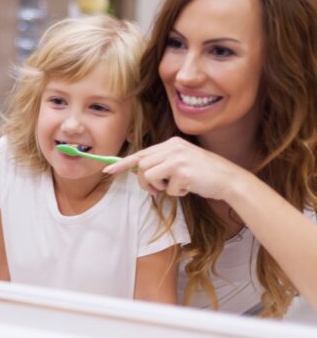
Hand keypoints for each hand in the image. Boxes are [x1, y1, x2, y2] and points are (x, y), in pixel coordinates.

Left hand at [102, 137, 246, 199]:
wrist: (230, 179)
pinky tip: (190, 188)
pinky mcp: (182, 171)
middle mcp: (173, 147)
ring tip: (175, 187)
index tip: (108, 170)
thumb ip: (163, 163)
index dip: (123, 163)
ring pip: (148, 176)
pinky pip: (167, 188)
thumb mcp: (182, 162)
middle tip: (155, 190)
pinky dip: (176, 193)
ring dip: (158, 187)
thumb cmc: (204, 174)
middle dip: (143, 182)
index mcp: (172, 143)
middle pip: (141, 166)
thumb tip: (139, 172)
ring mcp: (178, 158)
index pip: (141, 153)